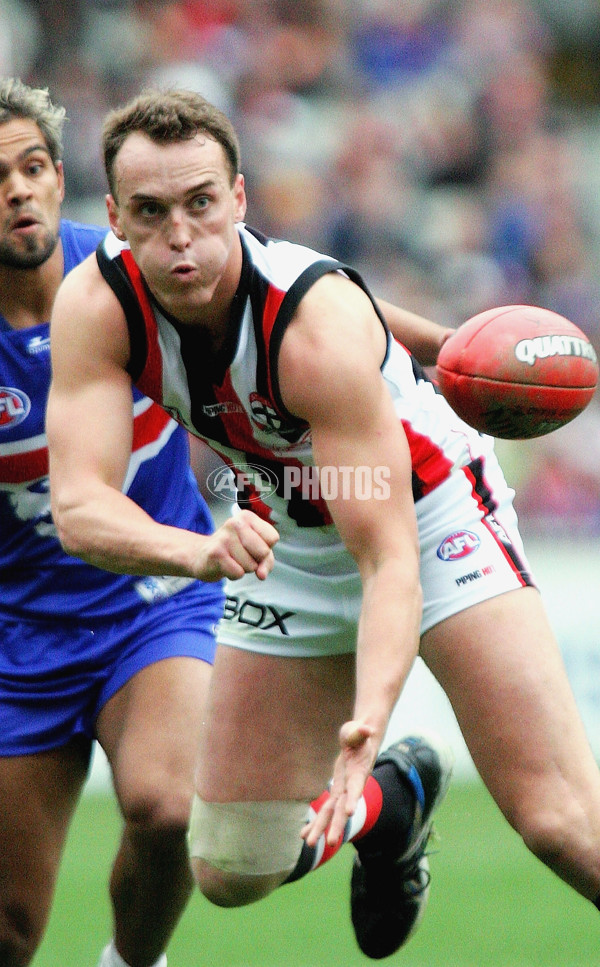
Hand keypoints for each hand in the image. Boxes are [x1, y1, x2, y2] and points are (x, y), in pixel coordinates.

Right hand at [196, 510, 278, 581]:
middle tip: (241, 555)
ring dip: (244, 568)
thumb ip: (267, 560)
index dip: (266, 548)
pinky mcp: (216, 553)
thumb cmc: (232, 550)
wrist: (201, 555)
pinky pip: (238, 573)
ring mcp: (225, 537)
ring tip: (232, 560)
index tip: (253, 547)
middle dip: (256, 560)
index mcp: (247, 517)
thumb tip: (261, 574)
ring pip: (251, 565)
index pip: (273, 538)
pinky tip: (226, 566)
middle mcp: (235, 523)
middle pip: (264, 552)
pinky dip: (234, 575)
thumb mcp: (254, 550)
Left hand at [301, 719, 380, 847]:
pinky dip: (316, 821)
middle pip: (343, 807)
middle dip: (337, 825)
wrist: (362, 740)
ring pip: (332, 813)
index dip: (353, 798)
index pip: (356, 786)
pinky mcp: (336, 791)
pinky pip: (326, 809)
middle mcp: (352, 786)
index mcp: (359, 771)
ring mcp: (343, 790)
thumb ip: (360, 731)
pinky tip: (304, 834)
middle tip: (329, 843)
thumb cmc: (359, 734)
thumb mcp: (357, 730)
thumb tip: (367, 728)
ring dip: (321, 828)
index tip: (350, 812)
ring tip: (309, 845)